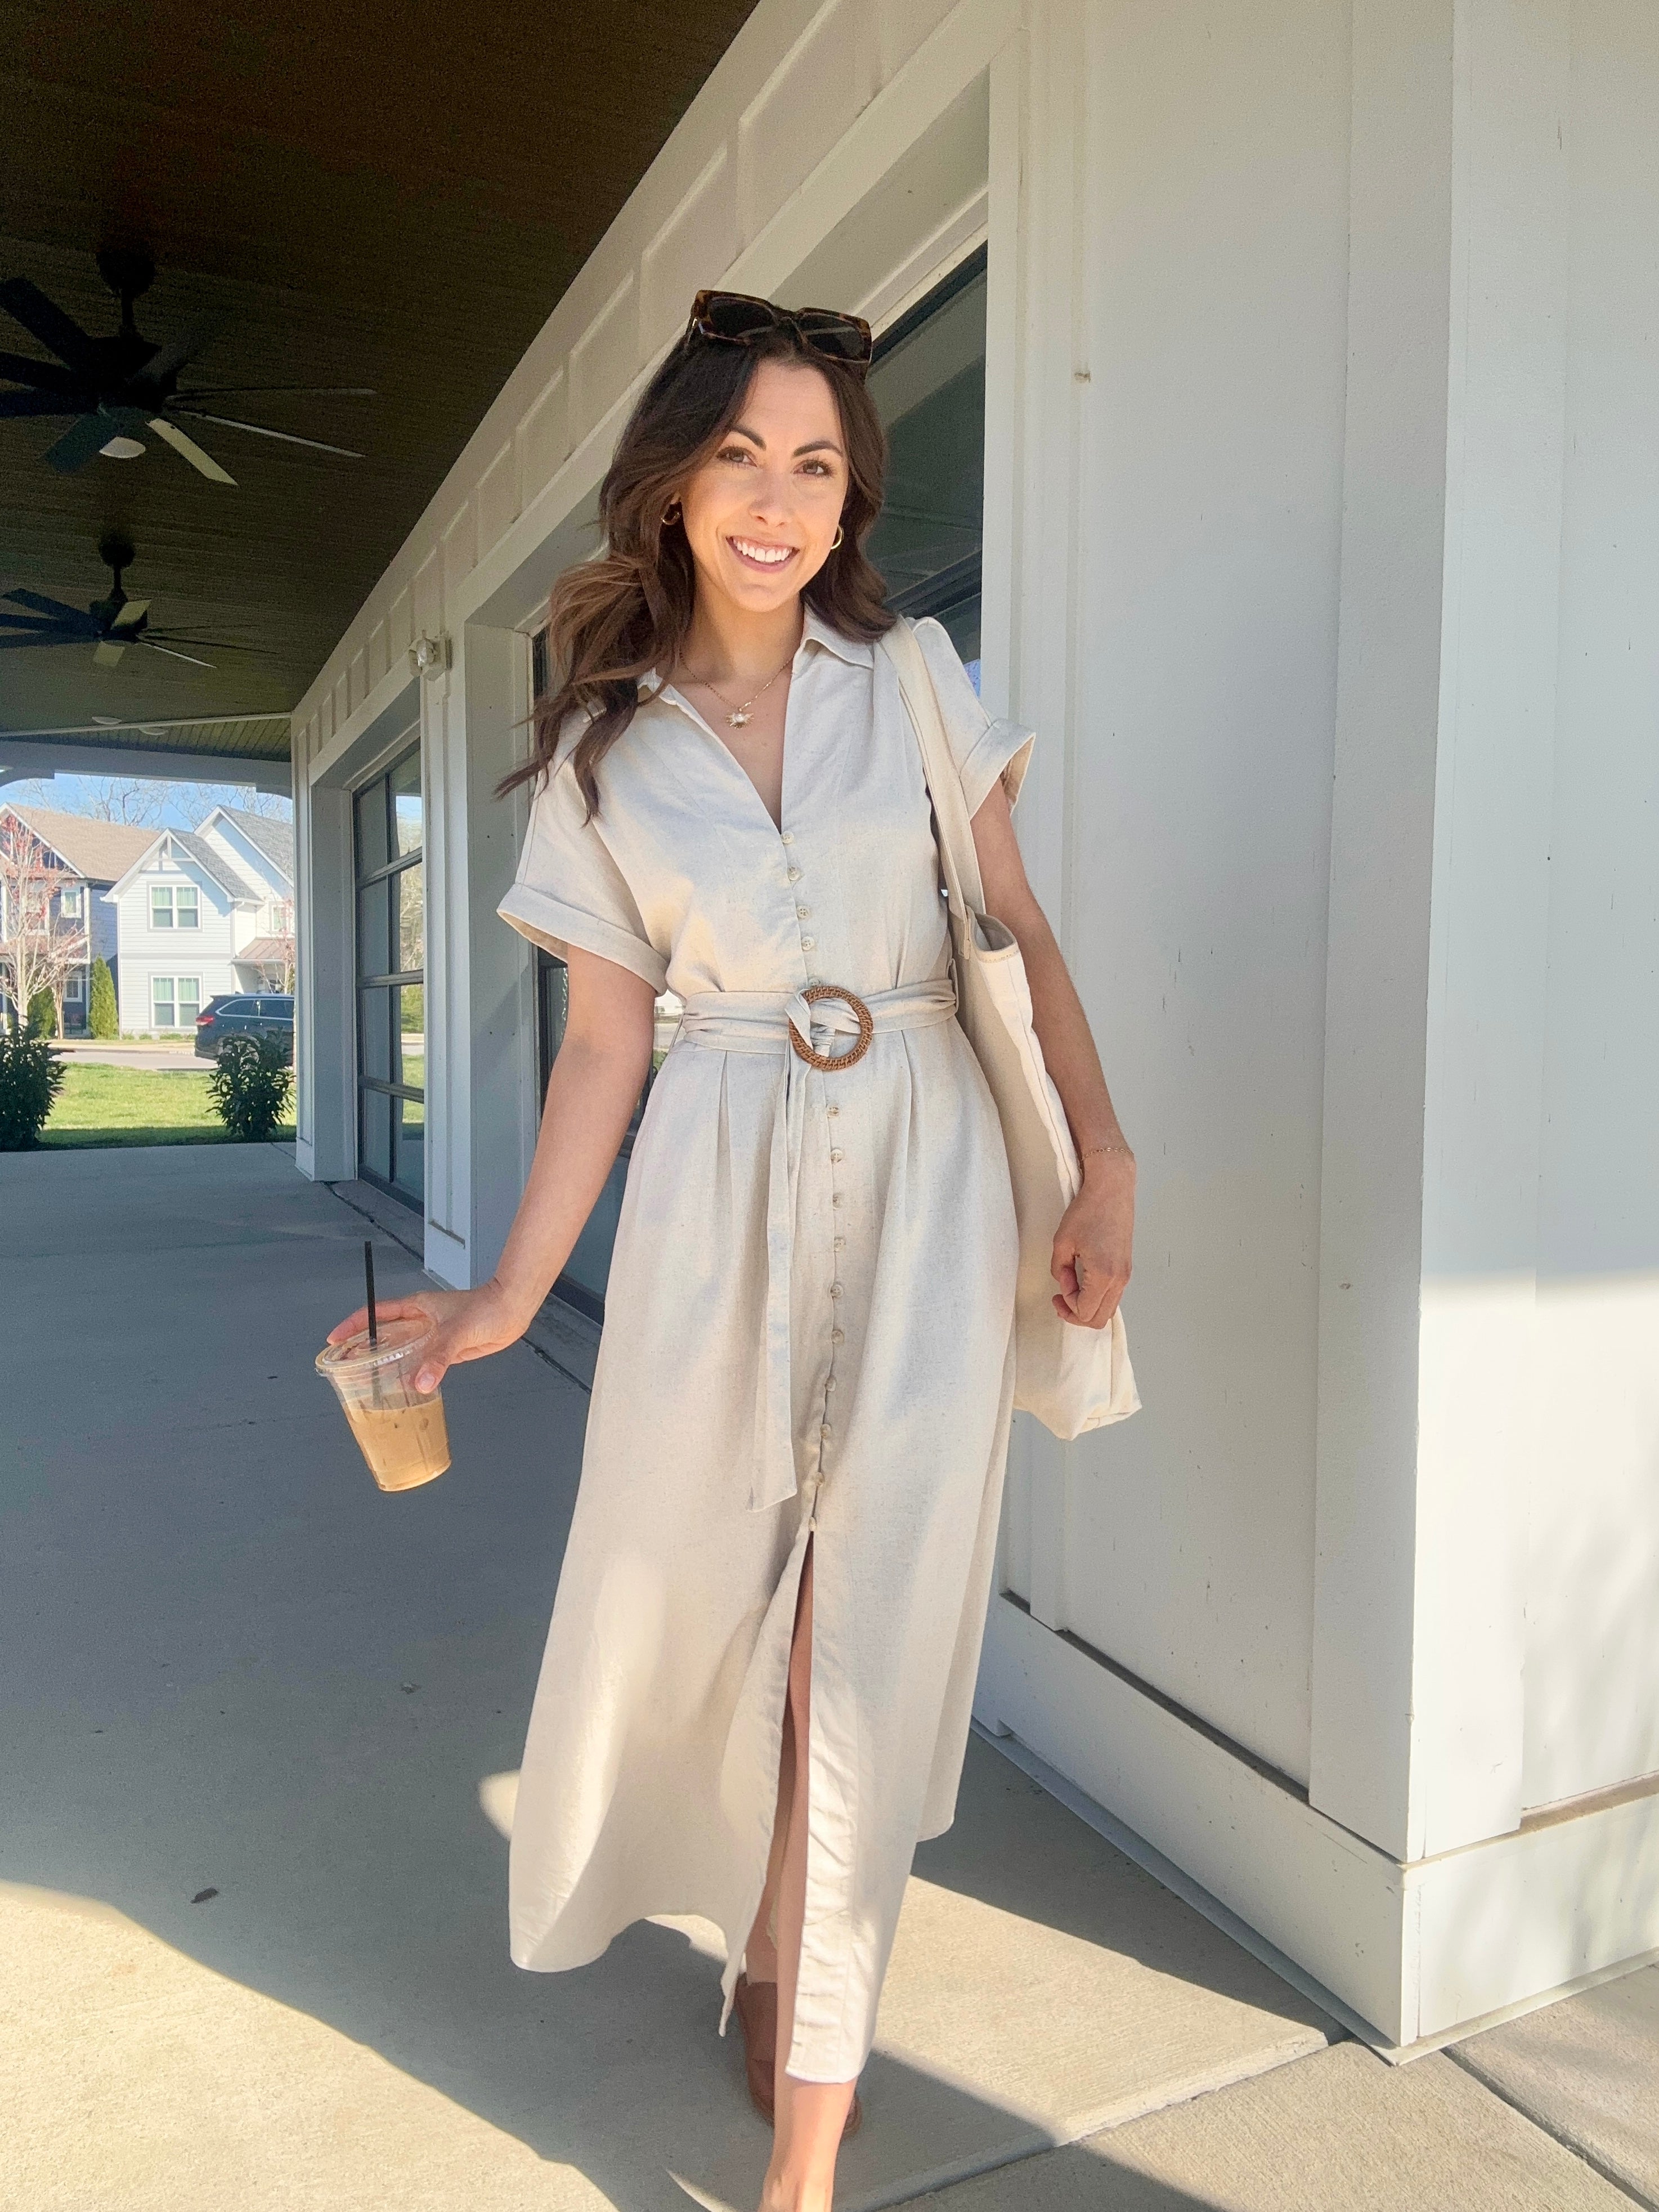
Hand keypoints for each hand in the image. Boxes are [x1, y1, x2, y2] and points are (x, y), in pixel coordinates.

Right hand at [326, 1279, 529, 1392]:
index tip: (335, 1337)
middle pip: (384, 1333)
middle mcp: (421, 1321)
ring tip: (368, 1379)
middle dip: (364, 1347)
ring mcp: (432, 1336)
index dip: (354, 1324)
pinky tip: (403, 1386)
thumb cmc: (486, 1308)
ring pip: (401, 1350)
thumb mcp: (457, 1332)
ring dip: (387, 1362)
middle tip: (345, 1364)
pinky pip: (420, 1363)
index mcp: (416, 1308)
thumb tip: (421, 1382)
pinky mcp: (445, 1350)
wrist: (510, 1311)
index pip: (376, 1314)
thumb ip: (439, 1357)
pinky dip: (410, 1373)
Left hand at [1051, 1154, 1134, 1328]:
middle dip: (1075, 1313)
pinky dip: (1097, 1297)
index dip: (1066, 1303)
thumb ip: (1059, 1270)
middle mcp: (1119, 1279)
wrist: (1112, 1190)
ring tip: (1070, 1287)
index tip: (1059, 1283)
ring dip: (1087, 1306)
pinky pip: (1113, 1296)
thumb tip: (1064, 1283)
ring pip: (1107, 1310)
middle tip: (1059, 1298)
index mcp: (1103, 1275)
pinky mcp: (1126, 1268)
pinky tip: (1083, 1282)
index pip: (1084, 1311)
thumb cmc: (1088, 1210)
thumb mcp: (1062, 1242)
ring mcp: (1126, 1275)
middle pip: (1098, 1319)